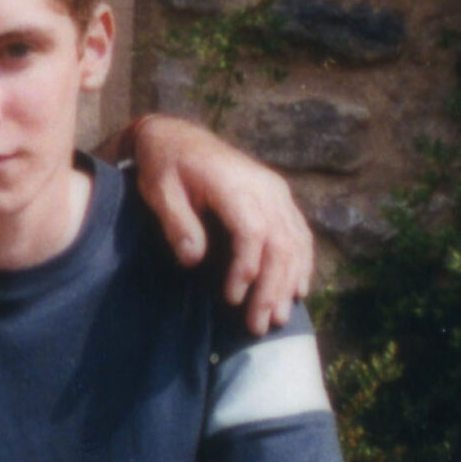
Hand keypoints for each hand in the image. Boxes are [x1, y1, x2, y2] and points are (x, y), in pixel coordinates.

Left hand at [127, 114, 312, 335]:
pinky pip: (299, 233)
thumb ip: (177, 223)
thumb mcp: (159, 190)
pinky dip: (301, 263)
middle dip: (272, 287)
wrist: (176, 136)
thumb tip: (193, 259)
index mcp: (234, 183)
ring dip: (289, 282)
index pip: (253, 231)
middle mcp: (264, 186)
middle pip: (280, 242)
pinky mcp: (279, 197)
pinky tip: (297, 290)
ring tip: (277, 318)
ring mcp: (276, 191)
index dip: (247, 267)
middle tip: (259, 325)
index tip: (233, 298)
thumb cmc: (164, 166)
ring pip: (295, 241)